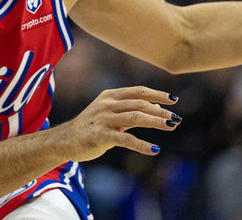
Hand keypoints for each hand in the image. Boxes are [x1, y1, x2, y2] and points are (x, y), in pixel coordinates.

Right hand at [58, 86, 180, 160]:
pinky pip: (126, 139)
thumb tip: (158, 107)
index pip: (139, 91)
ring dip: (156, 122)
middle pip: (140, 103)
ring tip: (171, 126)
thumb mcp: (110, 114)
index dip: (157, 94)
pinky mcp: (101, 136)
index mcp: (110, 96)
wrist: (65, 140)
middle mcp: (107, 104)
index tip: (174, 100)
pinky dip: (142, 144)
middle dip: (160, 111)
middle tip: (176, 119)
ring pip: (136, 117)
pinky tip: (154, 149)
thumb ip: (131, 110)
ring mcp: (104, 119)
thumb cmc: (91, 127)